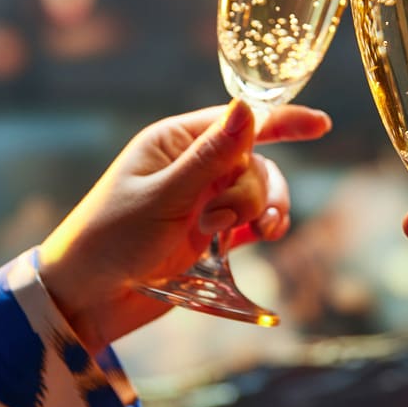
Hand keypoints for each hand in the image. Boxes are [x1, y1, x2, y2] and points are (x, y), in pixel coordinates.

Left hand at [38, 100, 330, 352]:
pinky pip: (253, 220)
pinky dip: (262, 228)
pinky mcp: (210, 232)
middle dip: (253, 190)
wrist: (86, 299)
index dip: (282, 122)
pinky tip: (258, 241)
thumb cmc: (110, 240)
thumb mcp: (163, 197)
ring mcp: (203, 199)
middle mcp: (192, 165)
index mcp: (174, 142)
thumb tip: (248, 107)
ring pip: (258, 191)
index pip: (238, 121)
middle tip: (224, 221)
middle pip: (255, 161)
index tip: (321, 125)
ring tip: (260, 235)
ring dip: (264, 210)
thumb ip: (210, 157)